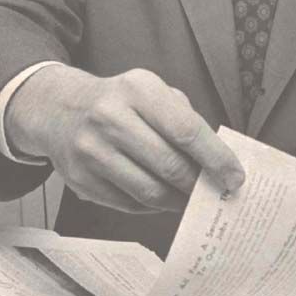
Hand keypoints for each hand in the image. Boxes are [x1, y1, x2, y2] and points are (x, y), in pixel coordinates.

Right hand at [5, 65, 243, 213]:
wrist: (60, 110)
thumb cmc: (122, 102)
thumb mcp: (154, 92)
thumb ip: (186, 120)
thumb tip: (220, 161)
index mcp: (138, 89)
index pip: (187, 130)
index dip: (216, 158)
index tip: (235, 177)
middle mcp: (110, 117)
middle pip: (170, 165)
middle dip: (199, 184)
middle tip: (215, 192)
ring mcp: (91, 150)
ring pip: (150, 191)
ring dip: (178, 200)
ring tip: (191, 198)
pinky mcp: (80, 179)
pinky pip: (129, 203)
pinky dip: (153, 206)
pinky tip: (163, 198)